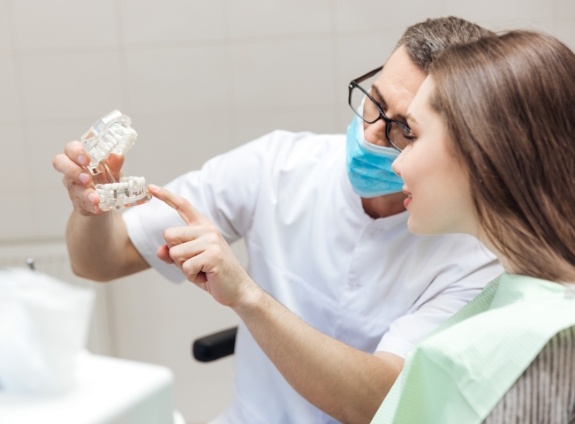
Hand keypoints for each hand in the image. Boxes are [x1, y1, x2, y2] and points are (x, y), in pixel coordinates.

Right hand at [52, 141, 123, 214]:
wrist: (107, 198)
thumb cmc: (106, 175)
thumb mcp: (112, 168)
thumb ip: (114, 162)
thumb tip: (118, 155)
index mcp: (79, 156)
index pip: (71, 148)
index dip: (76, 152)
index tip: (87, 159)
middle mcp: (72, 169)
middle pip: (60, 163)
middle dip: (72, 170)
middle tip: (86, 178)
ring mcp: (73, 185)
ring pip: (73, 187)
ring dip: (84, 193)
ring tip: (95, 198)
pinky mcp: (78, 201)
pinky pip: (81, 203)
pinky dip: (91, 206)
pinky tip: (98, 207)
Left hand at [149, 184, 255, 306]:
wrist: (237, 289)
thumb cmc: (213, 274)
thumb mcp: (189, 262)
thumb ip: (173, 254)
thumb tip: (160, 250)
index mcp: (203, 227)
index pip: (182, 206)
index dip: (166, 196)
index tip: (151, 187)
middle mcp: (207, 229)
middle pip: (169, 235)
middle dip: (175, 254)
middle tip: (194, 263)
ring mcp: (211, 241)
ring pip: (175, 253)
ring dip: (184, 267)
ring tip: (201, 270)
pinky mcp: (213, 255)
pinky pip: (186, 267)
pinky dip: (192, 276)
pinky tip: (206, 275)